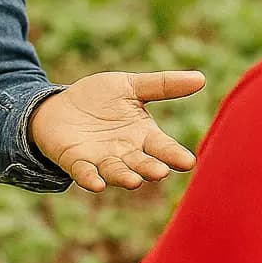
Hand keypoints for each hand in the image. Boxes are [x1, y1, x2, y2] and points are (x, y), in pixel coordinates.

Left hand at [29, 70, 205, 192]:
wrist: (59, 107)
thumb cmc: (100, 99)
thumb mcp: (131, 86)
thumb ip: (163, 85)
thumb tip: (201, 78)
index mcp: (143, 135)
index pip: (163, 147)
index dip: (175, 155)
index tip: (188, 162)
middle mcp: (126, 153)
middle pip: (142, 163)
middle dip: (151, 169)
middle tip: (160, 172)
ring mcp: (102, 160)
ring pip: (116, 172)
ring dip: (125, 177)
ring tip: (135, 181)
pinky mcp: (77, 162)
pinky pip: (85, 173)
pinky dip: (91, 179)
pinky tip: (97, 184)